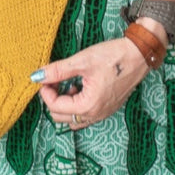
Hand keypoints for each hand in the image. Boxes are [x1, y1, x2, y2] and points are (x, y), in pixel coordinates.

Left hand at [34, 37, 149, 129]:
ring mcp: (102, 114)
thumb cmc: (111, 57)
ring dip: (64, 103)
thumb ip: (57, 71)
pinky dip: (76, 103)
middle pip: (61, 117)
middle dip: (53, 99)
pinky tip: (79, 86)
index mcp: (88, 106)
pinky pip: (85, 115)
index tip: (44, 76)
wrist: (138, 56)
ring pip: (73, 118)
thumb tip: (37, 76)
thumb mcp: (81, 61)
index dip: (45, 91)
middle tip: (53, 79)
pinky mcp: (107, 108)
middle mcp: (95, 115)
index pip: (55, 107)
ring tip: (66, 83)